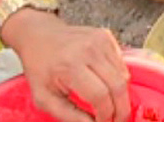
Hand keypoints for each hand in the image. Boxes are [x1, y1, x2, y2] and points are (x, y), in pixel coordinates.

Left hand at [2, 10, 129, 121]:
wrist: (39, 36)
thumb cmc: (40, 68)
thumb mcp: (43, 97)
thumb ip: (68, 115)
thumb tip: (92, 127)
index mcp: (70, 66)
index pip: (100, 95)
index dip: (105, 114)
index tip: (103, 124)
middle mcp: (89, 50)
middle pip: (118, 85)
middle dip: (121, 108)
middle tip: (118, 121)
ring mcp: (101, 41)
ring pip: (124, 75)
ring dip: (121, 95)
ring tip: (112, 106)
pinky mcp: (107, 36)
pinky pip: (121, 64)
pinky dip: (118, 79)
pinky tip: (107, 85)